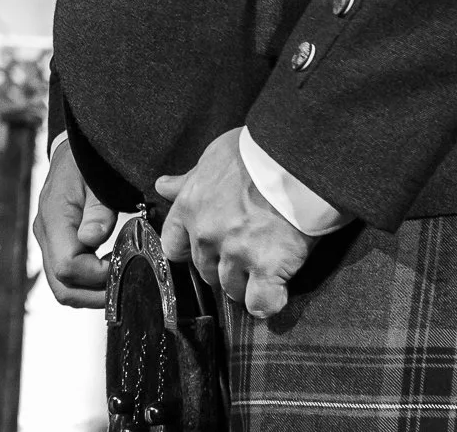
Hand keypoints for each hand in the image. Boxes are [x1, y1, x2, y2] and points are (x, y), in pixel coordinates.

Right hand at [33, 137, 115, 308]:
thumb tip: (92, 238)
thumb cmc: (85, 163)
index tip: (123, 266)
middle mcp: (45, 235)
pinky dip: (87, 284)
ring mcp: (47, 242)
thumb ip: (97, 211)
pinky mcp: (54, 245)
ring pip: (62, 288)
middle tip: (124, 286)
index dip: (97, 275)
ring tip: (118, 279)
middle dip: (95, 296)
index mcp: (53, 219)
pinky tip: (108, 270)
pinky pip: (66, 277)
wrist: (70, 152)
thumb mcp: (96, 180)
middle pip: (61, 287)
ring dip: (92, 293)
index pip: (67, 266)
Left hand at [155, 129, 311, 318]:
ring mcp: (236, 254)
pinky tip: (275, 294)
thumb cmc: (255, 154)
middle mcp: (207, 235)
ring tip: (263, 271)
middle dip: (222, 268)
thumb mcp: (212, 159)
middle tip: (244, 256)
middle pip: (205, 271)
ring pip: (231, 288)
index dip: (189, 252)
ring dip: (245, 285)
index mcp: (190, 208)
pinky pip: (261, 303)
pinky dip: (268, 303)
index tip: (205, 251)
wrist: (292, 162)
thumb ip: (188, 181)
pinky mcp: (267, 268)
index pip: (174, 246)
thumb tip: (163, 187)